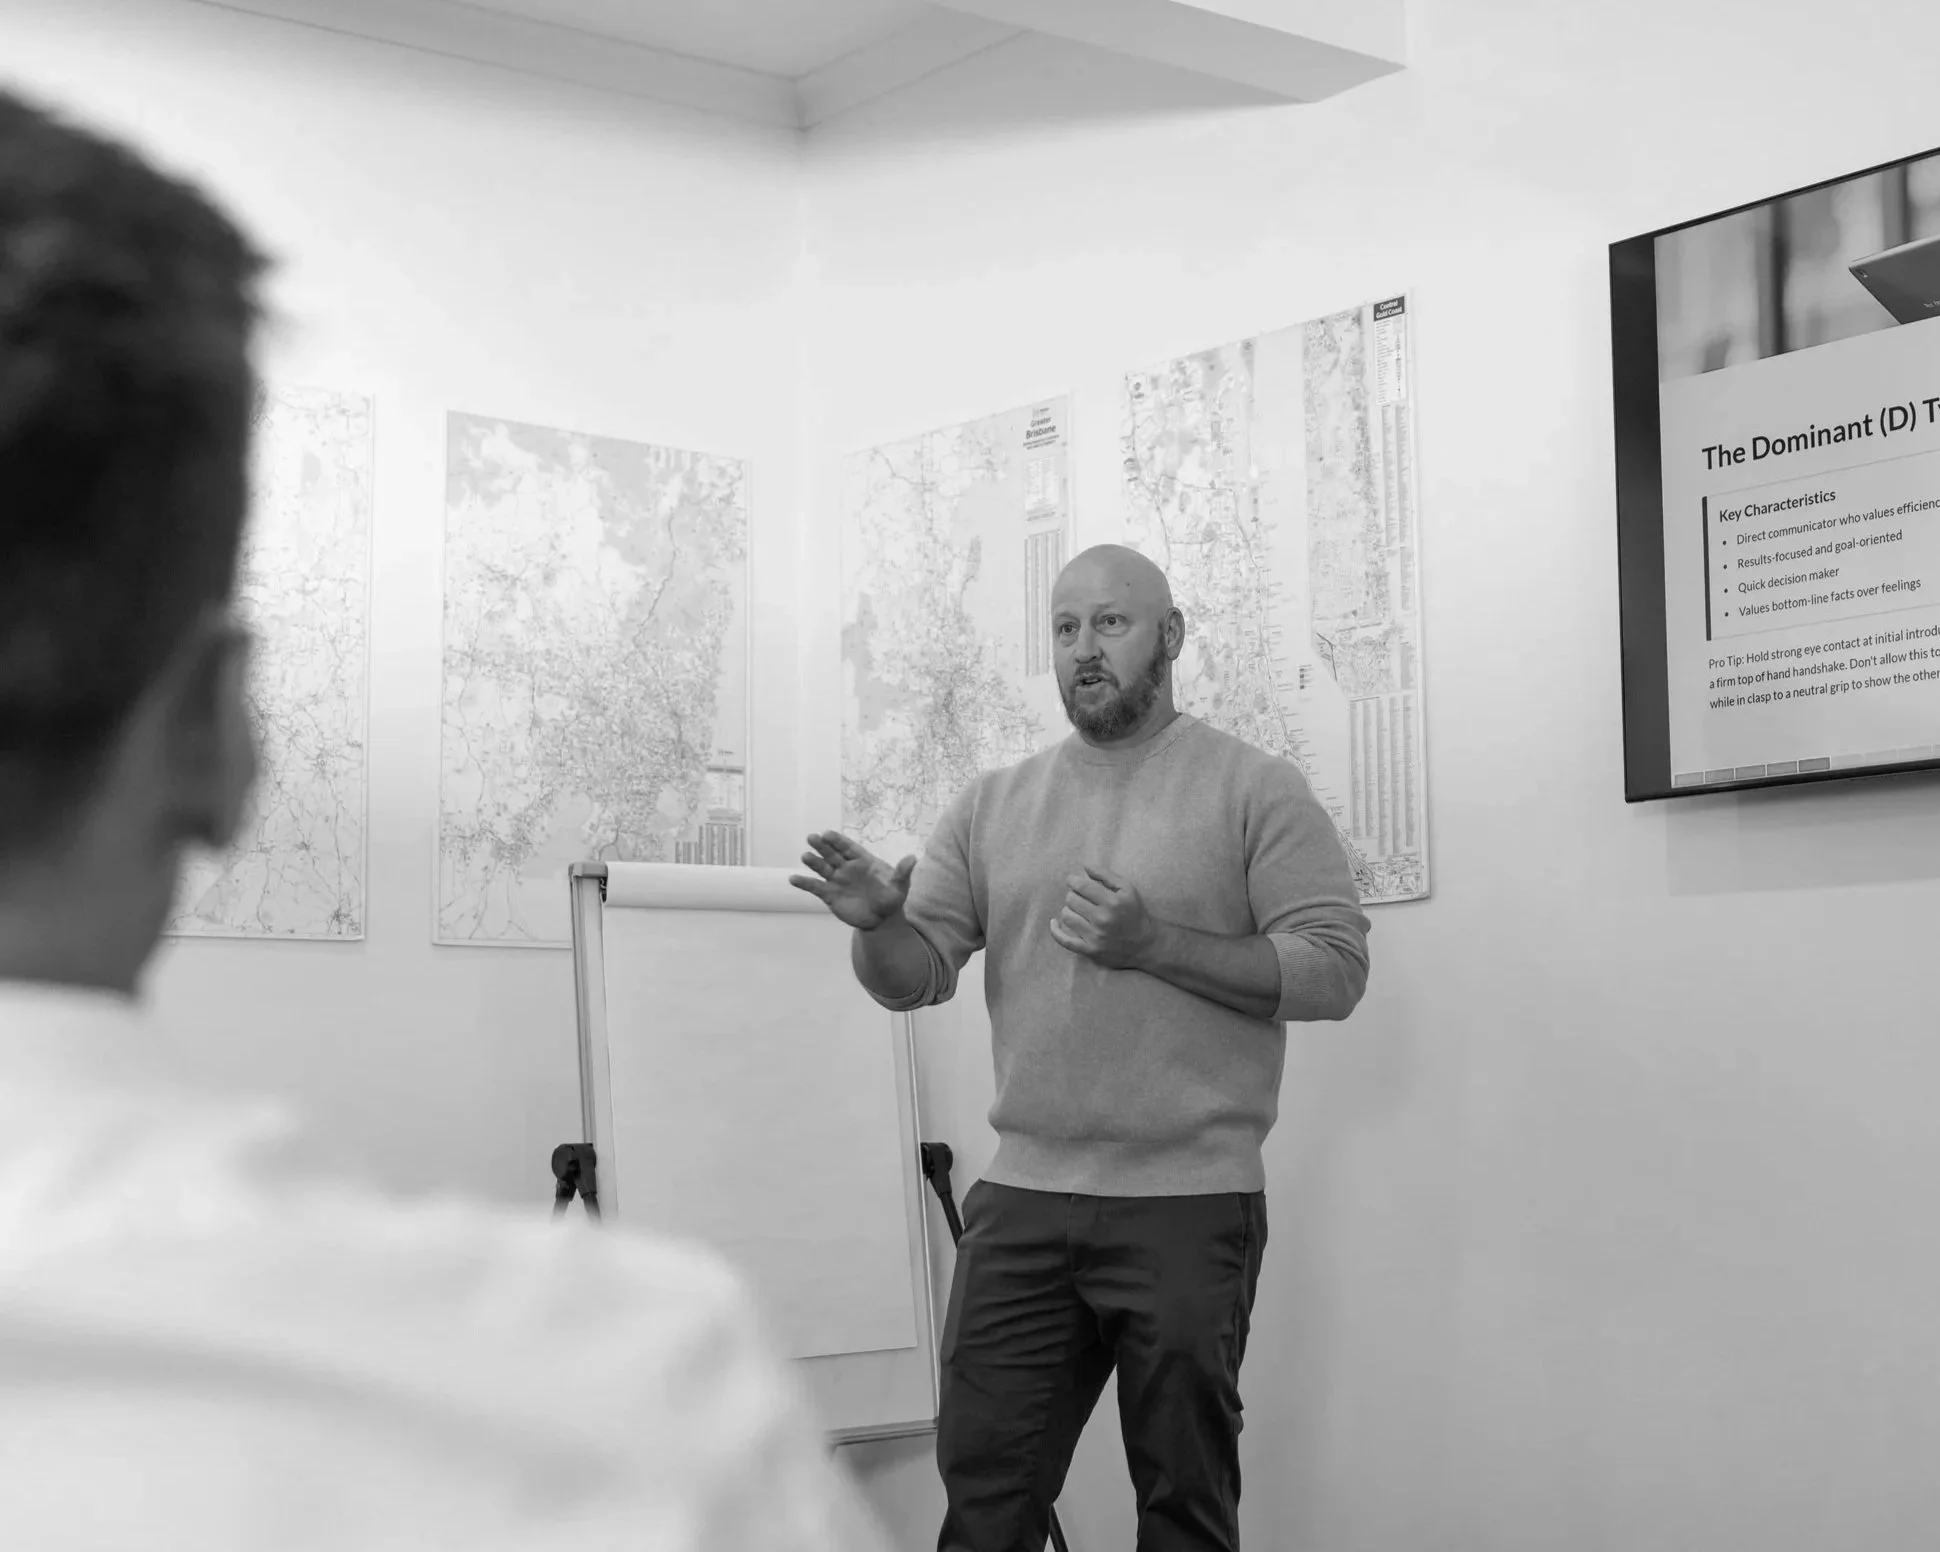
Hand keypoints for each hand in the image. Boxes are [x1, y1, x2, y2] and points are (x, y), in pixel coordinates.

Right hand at [788, 831, 915, 930]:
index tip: (827, 833)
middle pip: (832, 854)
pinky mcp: (830, 895)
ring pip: (822, 868)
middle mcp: (847, 867)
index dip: (837, 840)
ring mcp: (837, 880)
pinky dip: (804, 883)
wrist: (881, 920)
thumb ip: (903, 872)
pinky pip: (815, 887)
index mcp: (862, 861)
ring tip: (805, 856)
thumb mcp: (899, 886)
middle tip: (812, 837)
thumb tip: (913, 858)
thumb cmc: (891, 899)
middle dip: (822, 846)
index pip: (848, 847)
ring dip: (813, 862)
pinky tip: (793, 879)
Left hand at [1048, 866, 1153, 970]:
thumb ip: (1106, 875)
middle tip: (1080, 897)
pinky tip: (1054, 923)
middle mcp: (1103, 919)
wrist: (1145, 943)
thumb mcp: (1127, 888)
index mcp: (1112, 902)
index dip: (1073, 881)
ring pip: (1067, 916)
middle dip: (1073, 895)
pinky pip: (1065, 941)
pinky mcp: (1090, 950)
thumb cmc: (1134, 912)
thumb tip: (1085, 866)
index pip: (1082, 886)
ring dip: (1069, 910)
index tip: (1072, 880)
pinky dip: (1056, 931)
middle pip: (1072, 900)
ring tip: (1077, 910)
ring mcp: (1095, 936)